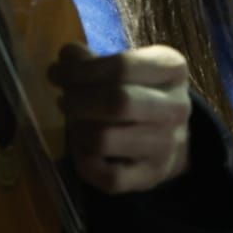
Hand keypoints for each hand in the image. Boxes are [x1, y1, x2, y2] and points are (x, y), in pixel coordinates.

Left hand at [50, 44, 191, 193]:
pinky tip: (83, 148)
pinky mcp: (152, 175)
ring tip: (76, 122)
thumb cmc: (141, 91)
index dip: (80, 70)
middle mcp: (175, 107)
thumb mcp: (127, 67)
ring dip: (79, 130)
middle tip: (64, 100)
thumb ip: (93, 62)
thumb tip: (67, 56)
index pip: (121, 67)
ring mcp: (166, 145)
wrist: (172, 134)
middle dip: (78, 100)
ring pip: (105, 139)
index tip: (57, 72)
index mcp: (172, 69)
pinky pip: (107, 176)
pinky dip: (85, 161)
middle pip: (116, 102)